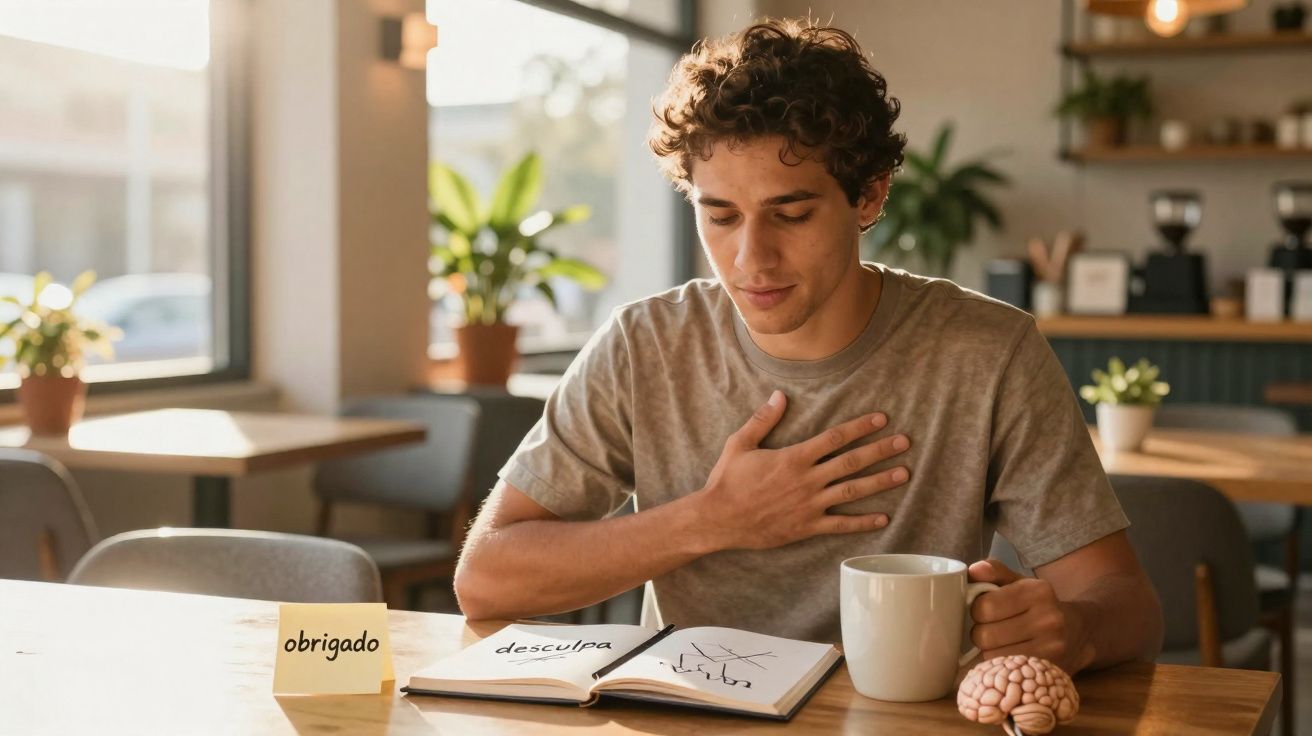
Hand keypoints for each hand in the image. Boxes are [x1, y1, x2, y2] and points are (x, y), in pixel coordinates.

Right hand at [695, 389, 910, 550]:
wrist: (718, 519)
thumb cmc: (727, 480)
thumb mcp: (740, 444)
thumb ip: (763, 420)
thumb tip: (779, 395)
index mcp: (794, 457)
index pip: (835, 437)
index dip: (860, 427)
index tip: (881, 419)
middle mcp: (807, 480)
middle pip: (852, 461)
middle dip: (880, 450)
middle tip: (904, 442)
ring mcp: (809, 504)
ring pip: (852, 491)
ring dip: (880, 482)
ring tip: (904, 473)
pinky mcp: (807, 527)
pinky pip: (840, 524)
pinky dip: (863, 522)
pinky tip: (883, 518)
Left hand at [968, 559, 1091, 673]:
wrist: (1080, 633)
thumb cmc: (1039, 605)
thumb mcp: (1019, 582)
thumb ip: (994, 571)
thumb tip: (974, 571)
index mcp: (1037, 591)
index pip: (984, 606)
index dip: (977, 610)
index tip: (986, 611)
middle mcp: (1048, 619)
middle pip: (985, 634)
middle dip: (981, 632)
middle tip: (992, 629)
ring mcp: (1052, 648)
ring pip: (992, 656)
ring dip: (989, 651)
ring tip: (1002, 643)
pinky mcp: (1050, 671)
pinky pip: (1006, 671)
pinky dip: (1001, 666)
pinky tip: (1010, 656)